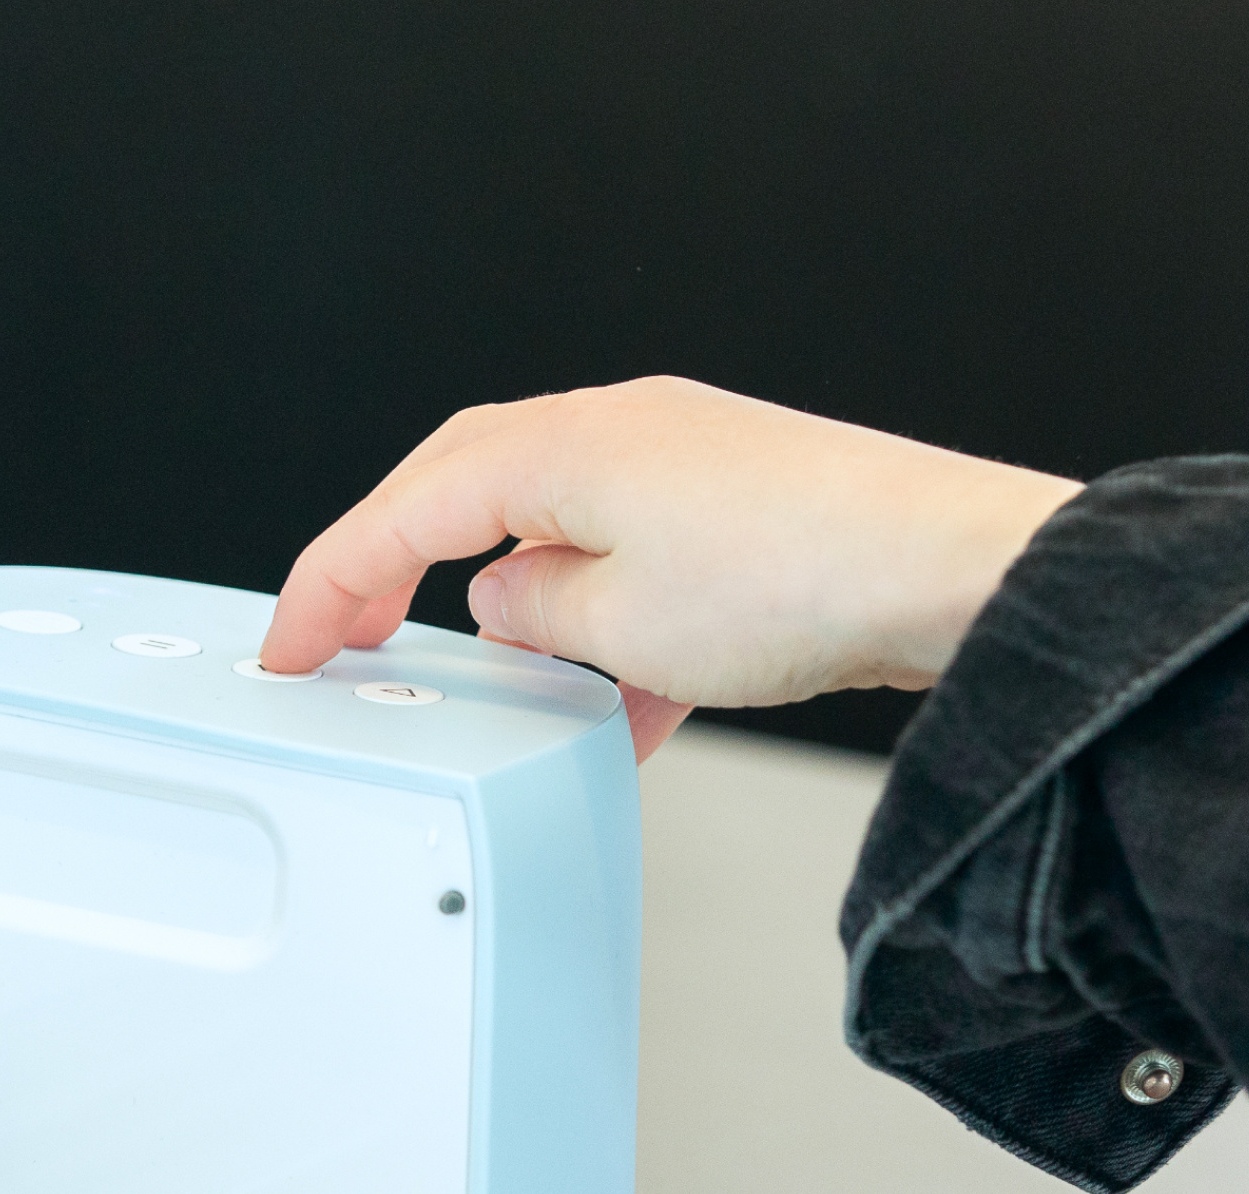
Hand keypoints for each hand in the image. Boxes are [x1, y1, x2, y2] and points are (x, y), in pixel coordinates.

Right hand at [261, 376, 1081, 757]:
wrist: (960, 573)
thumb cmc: (807, 579)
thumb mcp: (620, 628)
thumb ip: (534, 617)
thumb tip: (510, 604)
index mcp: (566, 443)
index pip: (406, 509)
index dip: (329, 581)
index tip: (288, 641)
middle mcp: (623, 431)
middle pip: (469, 495)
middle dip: (400, 573)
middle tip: (349, 643)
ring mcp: (689, 463)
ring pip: (560, 532)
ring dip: (524, 614)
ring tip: (511, 695)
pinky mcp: (747, 506)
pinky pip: (638, 562)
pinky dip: (610, 631)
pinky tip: (629, 705)